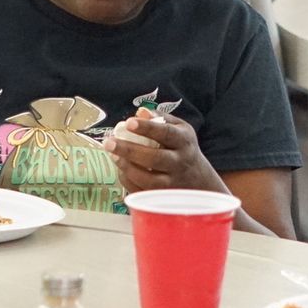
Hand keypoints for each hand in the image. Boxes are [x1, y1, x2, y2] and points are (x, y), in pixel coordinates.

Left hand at [102, 108, 227, 195]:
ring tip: (112, 155)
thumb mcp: (178, 129)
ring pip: (148, 179)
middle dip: (130, 150)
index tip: (129, 123)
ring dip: (127, 167)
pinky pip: (141, 191)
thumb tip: (140, 111)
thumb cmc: (181, 148)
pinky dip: (128, 180)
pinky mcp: (161, 196)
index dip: (147, 128)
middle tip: (109, 142)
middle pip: (155, 159)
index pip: (166, 134)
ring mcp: (172, 182)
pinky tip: (120, 169)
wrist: (198, 179)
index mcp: (183, 142)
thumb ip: (160, 118)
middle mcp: (180, 163)